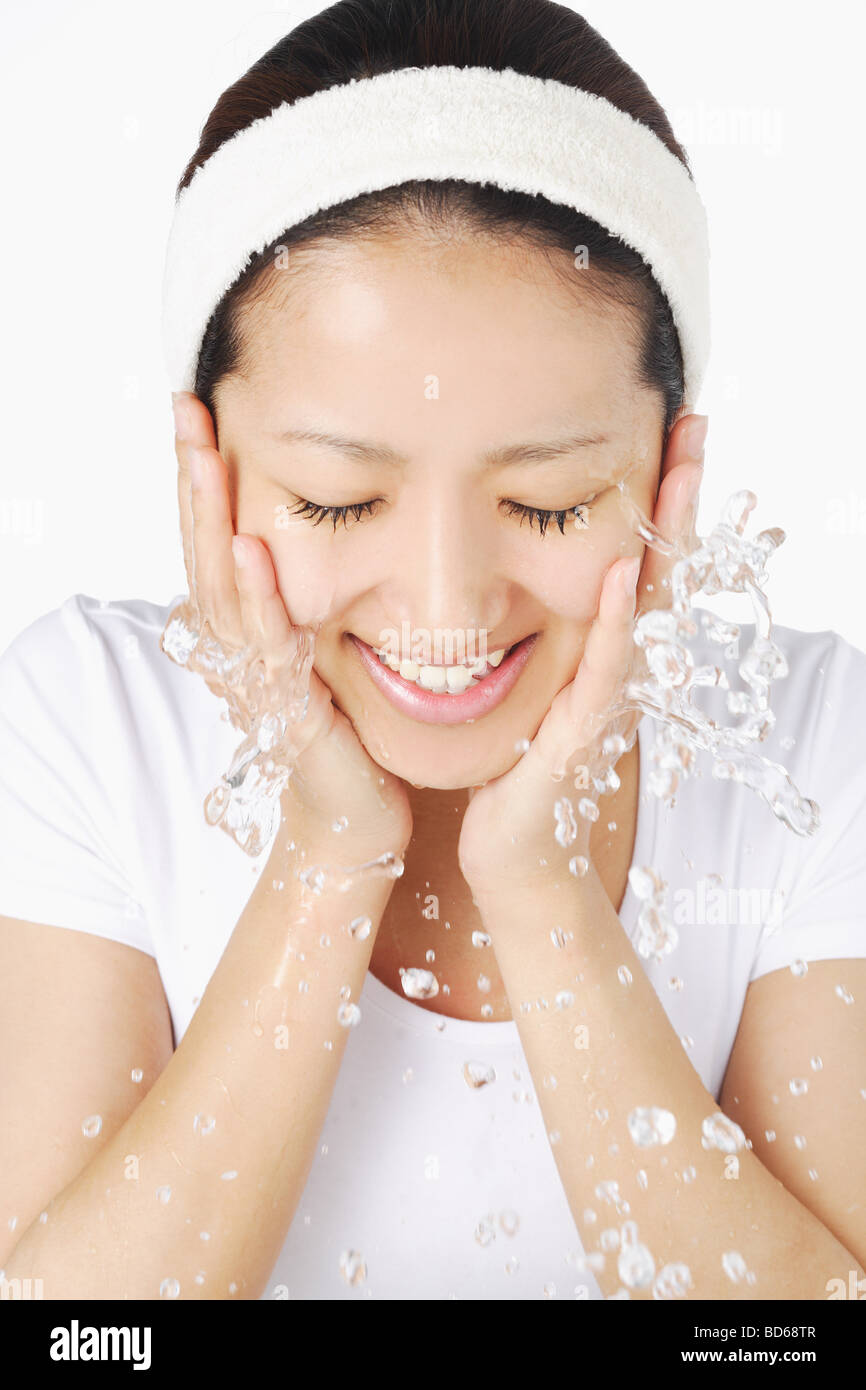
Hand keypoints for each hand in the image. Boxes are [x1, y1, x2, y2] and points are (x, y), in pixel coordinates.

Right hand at [163, 391, 412, 856]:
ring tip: (205, 455)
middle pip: (204, 554)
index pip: (216, 541)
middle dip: (195, 480)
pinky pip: (265, 647)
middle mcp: (240, 651)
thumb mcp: (328, 646)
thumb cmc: (353, 734)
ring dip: (212, 520)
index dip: (203, 481)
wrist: (361, 818)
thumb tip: (326, 531)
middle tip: (184, 410)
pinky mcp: (286, 713)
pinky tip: (249, 547)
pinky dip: (255, 596)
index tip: (199, 410)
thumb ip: (315, 596)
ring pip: (222, 591)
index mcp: (249, 630)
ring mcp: (257, 681)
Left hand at [457, 413, 706, 893]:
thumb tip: (520, 570)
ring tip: (679, 475)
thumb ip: (542, 631)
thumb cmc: (516, 766)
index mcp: (606, 651)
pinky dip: (619, 623)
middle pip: (663, 570)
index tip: (673, 430)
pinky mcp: (582, 738)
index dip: (661, 499)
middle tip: (697, 427)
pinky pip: (607, 672)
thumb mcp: (532, 681)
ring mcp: (608, 701)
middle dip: (681, 498)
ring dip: (667, 541)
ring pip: (650, 609)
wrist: (512, 851)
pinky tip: (626, 574)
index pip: (643, 559)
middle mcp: (620, 669)